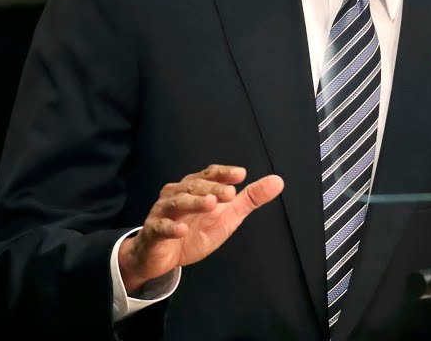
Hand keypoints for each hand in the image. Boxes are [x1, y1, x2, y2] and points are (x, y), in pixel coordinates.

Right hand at [118, 164, 283, 291]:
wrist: (162, 256)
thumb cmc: (195, 231)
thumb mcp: (227, 216)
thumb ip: (250, 199)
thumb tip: (278, 181)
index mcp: (195, 187)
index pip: (210, 174)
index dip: (224, 173)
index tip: (241, 174)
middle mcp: (177, 194)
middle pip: (194, 185)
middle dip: (212, 188)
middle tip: (230, 194)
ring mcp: (163, 212)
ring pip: (177, 203)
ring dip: (194, 202)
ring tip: (211, 204)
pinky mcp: (153, 232)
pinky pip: (160, 227)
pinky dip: (171, 228)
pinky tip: (183, 230)